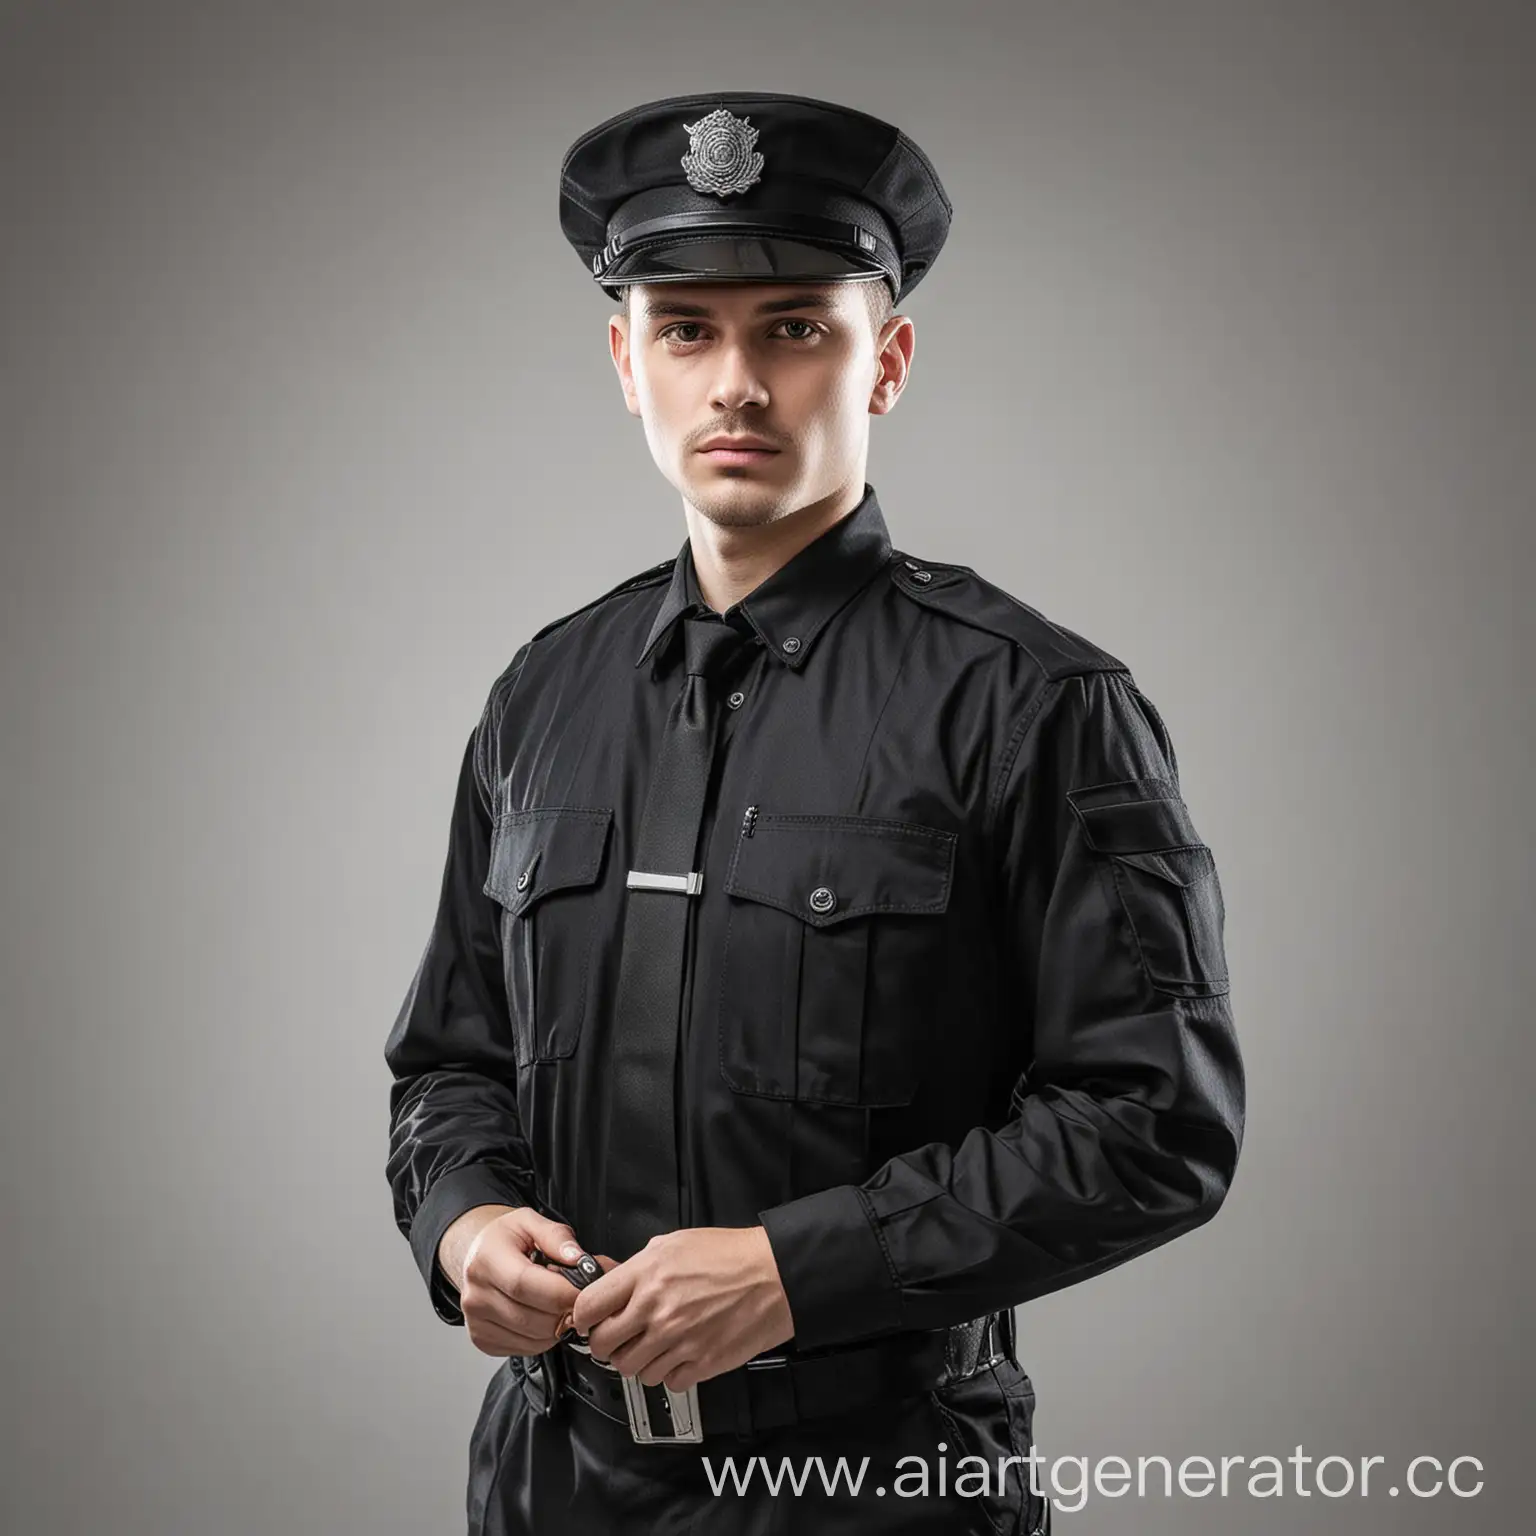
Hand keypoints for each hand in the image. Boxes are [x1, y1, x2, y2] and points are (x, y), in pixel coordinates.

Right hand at [440, 1206, 606, 1358]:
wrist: (477, 1255)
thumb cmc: (504, 1239)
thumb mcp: (529, 1221)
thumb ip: (556, 1236)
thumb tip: (578, 1258)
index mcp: (486, 1260)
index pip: (524, 1284)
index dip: (560, 1292)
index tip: (583, 1290)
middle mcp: (476, 1295)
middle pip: (531, 1318)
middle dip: (564, 1311)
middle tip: (576, 1296)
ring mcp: (477, 1322)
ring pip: (533, 1339)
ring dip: (557, 1326)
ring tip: (558, 1302)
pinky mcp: (483, 1341)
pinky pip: (526, 1349)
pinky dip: (544, 1337)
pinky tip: (543, 1315)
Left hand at [569, 1226, 794, 1392]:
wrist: (775, 1276)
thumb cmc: (731, 1256)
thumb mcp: (676, 1242)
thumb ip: (640, 1265)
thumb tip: (614, 1283)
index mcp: (647, 1276)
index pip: (588, 1307)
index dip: (583, 1317)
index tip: (588, 1320)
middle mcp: (657, 1310)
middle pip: (604, 1346)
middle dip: (606, 1343)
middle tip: (618, 1336)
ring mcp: (678, 1341)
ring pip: (631, 1370)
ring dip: (638, 1360)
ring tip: (654, 1344)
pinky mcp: (700, 1364)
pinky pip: (666, 1382)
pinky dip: (669, 1372)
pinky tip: (680, 1353)